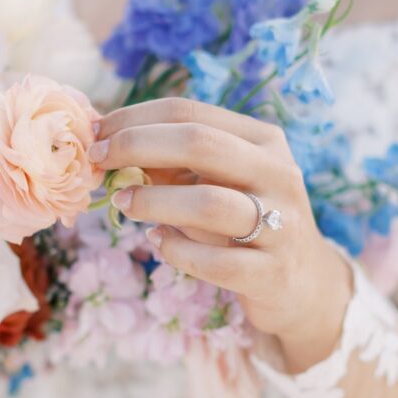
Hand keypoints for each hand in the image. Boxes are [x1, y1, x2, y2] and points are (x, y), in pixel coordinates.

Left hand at [91, 98, 352, 370]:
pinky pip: (216, 262)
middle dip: (137, 147)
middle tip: (99, 163)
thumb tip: (107, 143)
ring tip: (122, 204)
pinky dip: (177, 250)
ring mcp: (282, 224)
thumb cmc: (244, 223)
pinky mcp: (272, 272)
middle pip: (199, 143)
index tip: (96, 135)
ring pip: (209, 202)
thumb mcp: (217, 183)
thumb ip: (173, 163)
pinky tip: (158, 242)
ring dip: (154, 200)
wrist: (302, 284)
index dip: (134, 120)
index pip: (190, 112)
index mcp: (262, 140)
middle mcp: (278, 174)